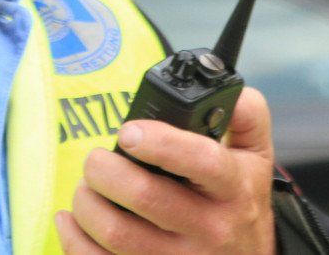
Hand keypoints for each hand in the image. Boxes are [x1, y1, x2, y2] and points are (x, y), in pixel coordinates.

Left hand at [55, 87, 275, 253]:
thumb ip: (245, 114)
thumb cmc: (240, 202)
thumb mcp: (256, 157)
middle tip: (96, 160)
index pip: (201, 162)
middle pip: (145, 196)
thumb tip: (227, 90)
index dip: (160, 143)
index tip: (127, 132)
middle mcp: (210, 228)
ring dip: (86, 203)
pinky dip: (74, 239)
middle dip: (104, 169)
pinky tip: (73, 221)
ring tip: (88, 188)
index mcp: (234, 188)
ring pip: (116, 232)